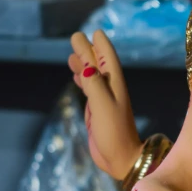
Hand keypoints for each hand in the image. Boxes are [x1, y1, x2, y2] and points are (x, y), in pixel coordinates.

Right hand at [68, 29, 141, 179]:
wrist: (120, 158)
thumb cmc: (115, 132)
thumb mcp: (103, 106)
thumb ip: (94, 85)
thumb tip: (85, 67)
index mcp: (115, 84)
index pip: (109, 59)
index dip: (102, 46)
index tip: (96, 32)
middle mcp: (110, 89)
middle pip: (97, 65)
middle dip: (87, 51)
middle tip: (76, 36)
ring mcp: (103, 99)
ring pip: (91, 76)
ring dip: (82, 64)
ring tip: (71, 55)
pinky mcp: (96, 110)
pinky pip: (88, 89)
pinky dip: (81, 80)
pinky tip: (75, 76)